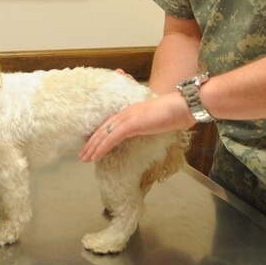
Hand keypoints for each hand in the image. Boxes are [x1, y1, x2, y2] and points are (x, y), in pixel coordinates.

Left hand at [78, 92, 193, 161]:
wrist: (183, 106)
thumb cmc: (175, 113)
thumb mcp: (156, 121)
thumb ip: (148, 125)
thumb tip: (146, 132)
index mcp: (130, 111)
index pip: (109, 124)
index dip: (99, 135)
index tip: (91, 145)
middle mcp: (125, 113)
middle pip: (103, 129)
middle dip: (91, 143)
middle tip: (82, 155)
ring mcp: (128, 117)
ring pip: (104, 134)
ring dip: (92, 147)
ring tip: (84, 158)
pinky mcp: (131, 124)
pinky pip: (112, 138)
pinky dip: (102, 147)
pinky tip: (95, 156)